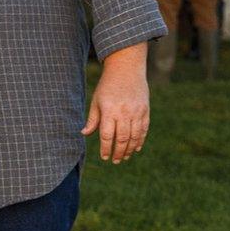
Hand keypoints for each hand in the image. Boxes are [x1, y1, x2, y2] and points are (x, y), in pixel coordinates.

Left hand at [83, 43, 149, 163]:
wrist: (126, 69)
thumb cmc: (107, 86)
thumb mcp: (96, 100)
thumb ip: (93, 119)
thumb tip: (84, 134)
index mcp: (109, 110)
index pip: (107, 135)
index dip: (106, 148)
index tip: (105, 157)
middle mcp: (124, 112)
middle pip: (122, 139)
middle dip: (118, 152)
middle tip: (115, 161)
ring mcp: (136, 112)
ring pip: (134, 136)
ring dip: (129, 149)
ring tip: (124, 157)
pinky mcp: (145, 110)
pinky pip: (143, 129)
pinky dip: (140, 140)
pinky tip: (135, 148)